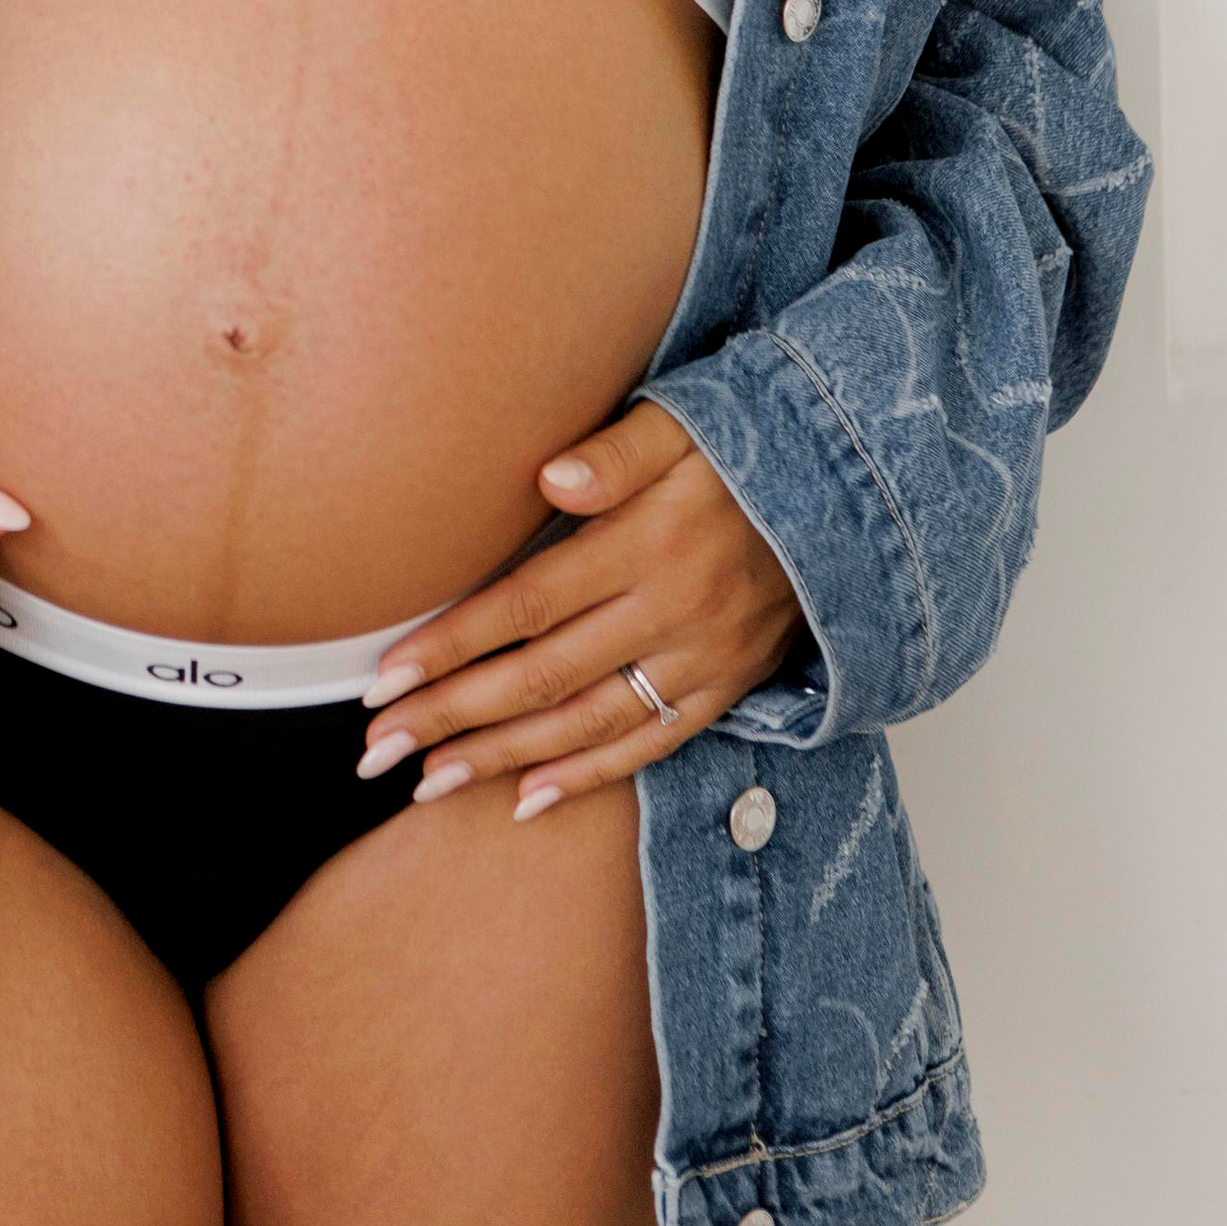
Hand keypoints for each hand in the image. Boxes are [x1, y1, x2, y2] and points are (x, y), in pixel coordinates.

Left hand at [351, 399, 801, 819]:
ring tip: (427, 783)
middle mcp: (668, 612)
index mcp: (646, 544)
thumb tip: (552, 474)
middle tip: (376, 748)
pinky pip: (648, 744)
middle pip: (540, 676)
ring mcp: (698, 660)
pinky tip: (526, 800)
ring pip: (584, 724)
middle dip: (451, 715)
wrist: (850, 498)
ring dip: (501, 758)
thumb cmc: (747, 452)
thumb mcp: (686, 425)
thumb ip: (618, 452)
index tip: (384, 678)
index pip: (527, 604)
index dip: (452, 643)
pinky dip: (587, 777)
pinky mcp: (724, 688)